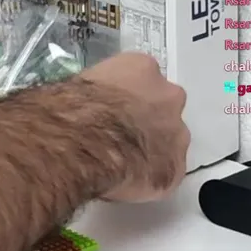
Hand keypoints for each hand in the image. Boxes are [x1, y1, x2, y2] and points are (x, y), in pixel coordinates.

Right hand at [79, 52, 188, 201]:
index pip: (142, 78)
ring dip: (152, 150)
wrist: (82, 144)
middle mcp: (169, 96)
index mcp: (142, 68)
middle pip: (163, 108)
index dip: (126, 98)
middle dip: (147, 121)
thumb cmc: (73, 110)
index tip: (112, 110)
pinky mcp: (175, 170)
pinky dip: (150, 179)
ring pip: (170, 142)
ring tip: (123, 164)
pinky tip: (127, 181)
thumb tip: (92, 108)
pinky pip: (166, 174)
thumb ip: (101, 94)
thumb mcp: (81, 86)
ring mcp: (177, 134)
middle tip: (121, 137)